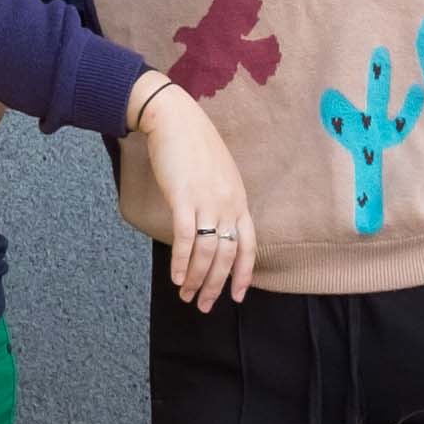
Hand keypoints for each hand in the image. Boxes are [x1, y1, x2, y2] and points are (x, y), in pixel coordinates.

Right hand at [131, 82, 255, 309]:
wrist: (174, 118)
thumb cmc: (192, 144)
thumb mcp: (218, 174)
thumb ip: (220, 200)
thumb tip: (213, 225)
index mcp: (238, 199)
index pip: (249, 246)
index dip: (242, 274)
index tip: (236, 296)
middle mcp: (228, 204)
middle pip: (227, 255)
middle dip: (216, 285)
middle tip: (204, 305)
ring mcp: (208, 201)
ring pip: (207, 252)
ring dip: (197, 279)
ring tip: (186, 295)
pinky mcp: (184, 197)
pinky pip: (186, 238)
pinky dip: (182, 262)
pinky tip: (175, 277)